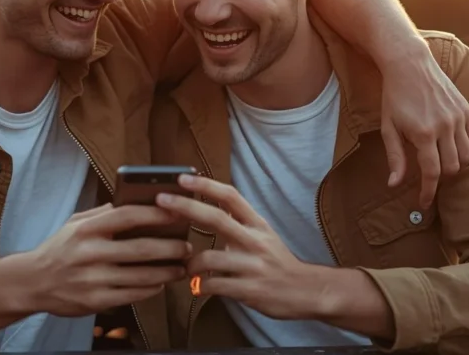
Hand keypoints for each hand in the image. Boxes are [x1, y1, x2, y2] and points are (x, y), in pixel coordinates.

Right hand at [26, 203, 191, 317]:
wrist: (32, 282)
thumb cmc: (59, 249)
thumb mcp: (75, 223)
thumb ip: (104, 213)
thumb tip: (137, 201)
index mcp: (87, 228)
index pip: (128, 215)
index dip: (156, 213)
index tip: (178, 211)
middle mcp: (90, 253)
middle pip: (141, 248)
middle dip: (170, 247)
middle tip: (187, 246)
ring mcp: (93, 279)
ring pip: (141, 276)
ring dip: (167, 271)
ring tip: (181, 267)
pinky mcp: (95, 301)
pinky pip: (132, 295)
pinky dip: (151, 289)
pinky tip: (161, 283)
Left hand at [155, 175, 317, 319]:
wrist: (307, 291)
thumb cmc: (277, 262)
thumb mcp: (263, 234)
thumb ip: (237, 222)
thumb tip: (206, 206)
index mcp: (257, 224)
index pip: (230, 196)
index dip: (205, 185)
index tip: (182, 177)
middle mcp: (255, 241)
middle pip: (216, 218)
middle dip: (186, 207)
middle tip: (161, 201)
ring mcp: (252, 266)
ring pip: (210, 258)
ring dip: (191, 263)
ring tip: (187, 268)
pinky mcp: (249, 290)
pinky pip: (214, 286)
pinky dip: (200, 286)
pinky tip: (198, 287)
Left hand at [380, 46, 468, 207]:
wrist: (409, 63)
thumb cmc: (394, 97)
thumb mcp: (388, 127)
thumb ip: (395, 158)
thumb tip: (395, 185)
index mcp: (423, 133)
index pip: (432, 173)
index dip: (427, 192)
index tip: (423, 204)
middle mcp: (444, 126)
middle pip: (452, 168)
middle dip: (441, 178)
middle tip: (429, 177)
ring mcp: (458, 117)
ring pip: (466, 156)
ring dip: (455, 164)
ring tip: (440, 160)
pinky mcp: (466, 109)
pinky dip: (466, 148)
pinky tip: (452, 146)